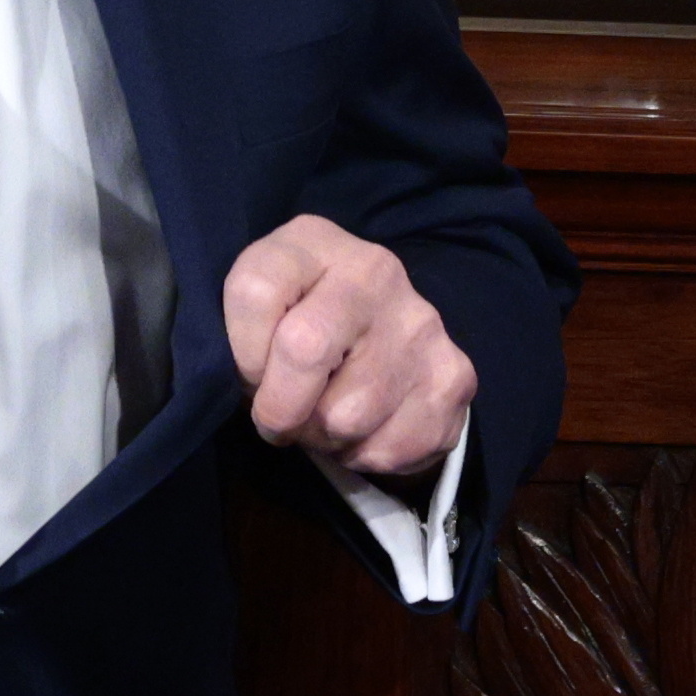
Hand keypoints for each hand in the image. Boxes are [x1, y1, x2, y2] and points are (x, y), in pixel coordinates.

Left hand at [218, 214, 472, 483]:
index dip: (241, 352)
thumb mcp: (260, 310)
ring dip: (322, 436)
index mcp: (313, 241)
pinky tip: (366, 426)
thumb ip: (243, 334)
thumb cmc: (299, 323)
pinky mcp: (454, 377)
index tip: (251, 371)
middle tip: (278, 417)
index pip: (254, 290)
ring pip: (345, 414)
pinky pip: (388, 447)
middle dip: (279, 406)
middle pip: (304, 348)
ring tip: (326, 416)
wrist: (386, 336)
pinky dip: (364, 454)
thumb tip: (255, 390)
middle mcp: (374, 270)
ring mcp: (421, 323)